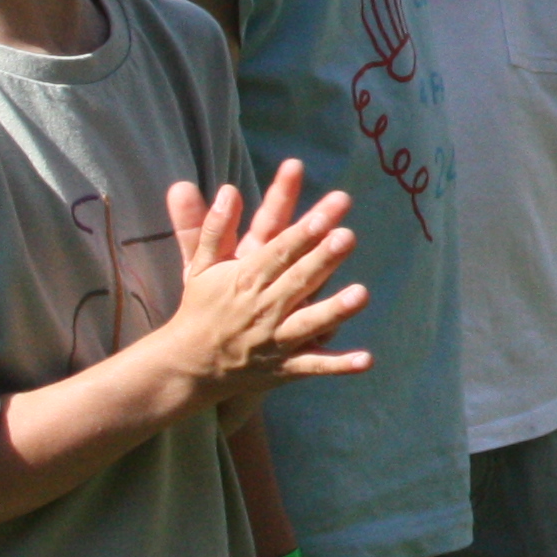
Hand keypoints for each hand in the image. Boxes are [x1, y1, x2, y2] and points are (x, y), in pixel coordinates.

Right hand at [153, 166, 370, 401]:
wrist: (189, 365)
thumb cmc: (202, 307)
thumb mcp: (202, 266)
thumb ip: (215, 227)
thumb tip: (227, 190)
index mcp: (246, 279)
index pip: (278, 252)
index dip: (300, 236)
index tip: (322, 217)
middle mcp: (264, 307)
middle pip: (298, 279)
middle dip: (322, 260)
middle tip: (348, 238)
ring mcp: (277, 338)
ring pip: (309, 323)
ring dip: (335, 310)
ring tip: (362, 294)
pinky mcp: (287, 366)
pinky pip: (315, 365)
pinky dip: (340, 364)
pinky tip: (367, 359)